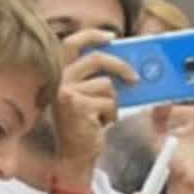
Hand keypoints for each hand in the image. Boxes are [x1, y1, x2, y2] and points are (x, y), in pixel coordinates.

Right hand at [54, 29, 137, 158]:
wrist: (73, 157)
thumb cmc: (82, 127)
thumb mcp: (87, 97)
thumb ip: (97, 78)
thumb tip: (124, 66)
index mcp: (59, 75)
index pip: (72, 44)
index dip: (92, 36)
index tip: (112, 36)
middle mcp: (59, 81)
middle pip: (96, 59)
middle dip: (121, 66)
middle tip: (134, 78)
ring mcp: (66, 93)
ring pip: (107, 85)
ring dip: (113, 102)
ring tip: (104, 116)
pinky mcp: (78, 106)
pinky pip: (109, 102)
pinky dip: (111, 115)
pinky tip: (100, 125)